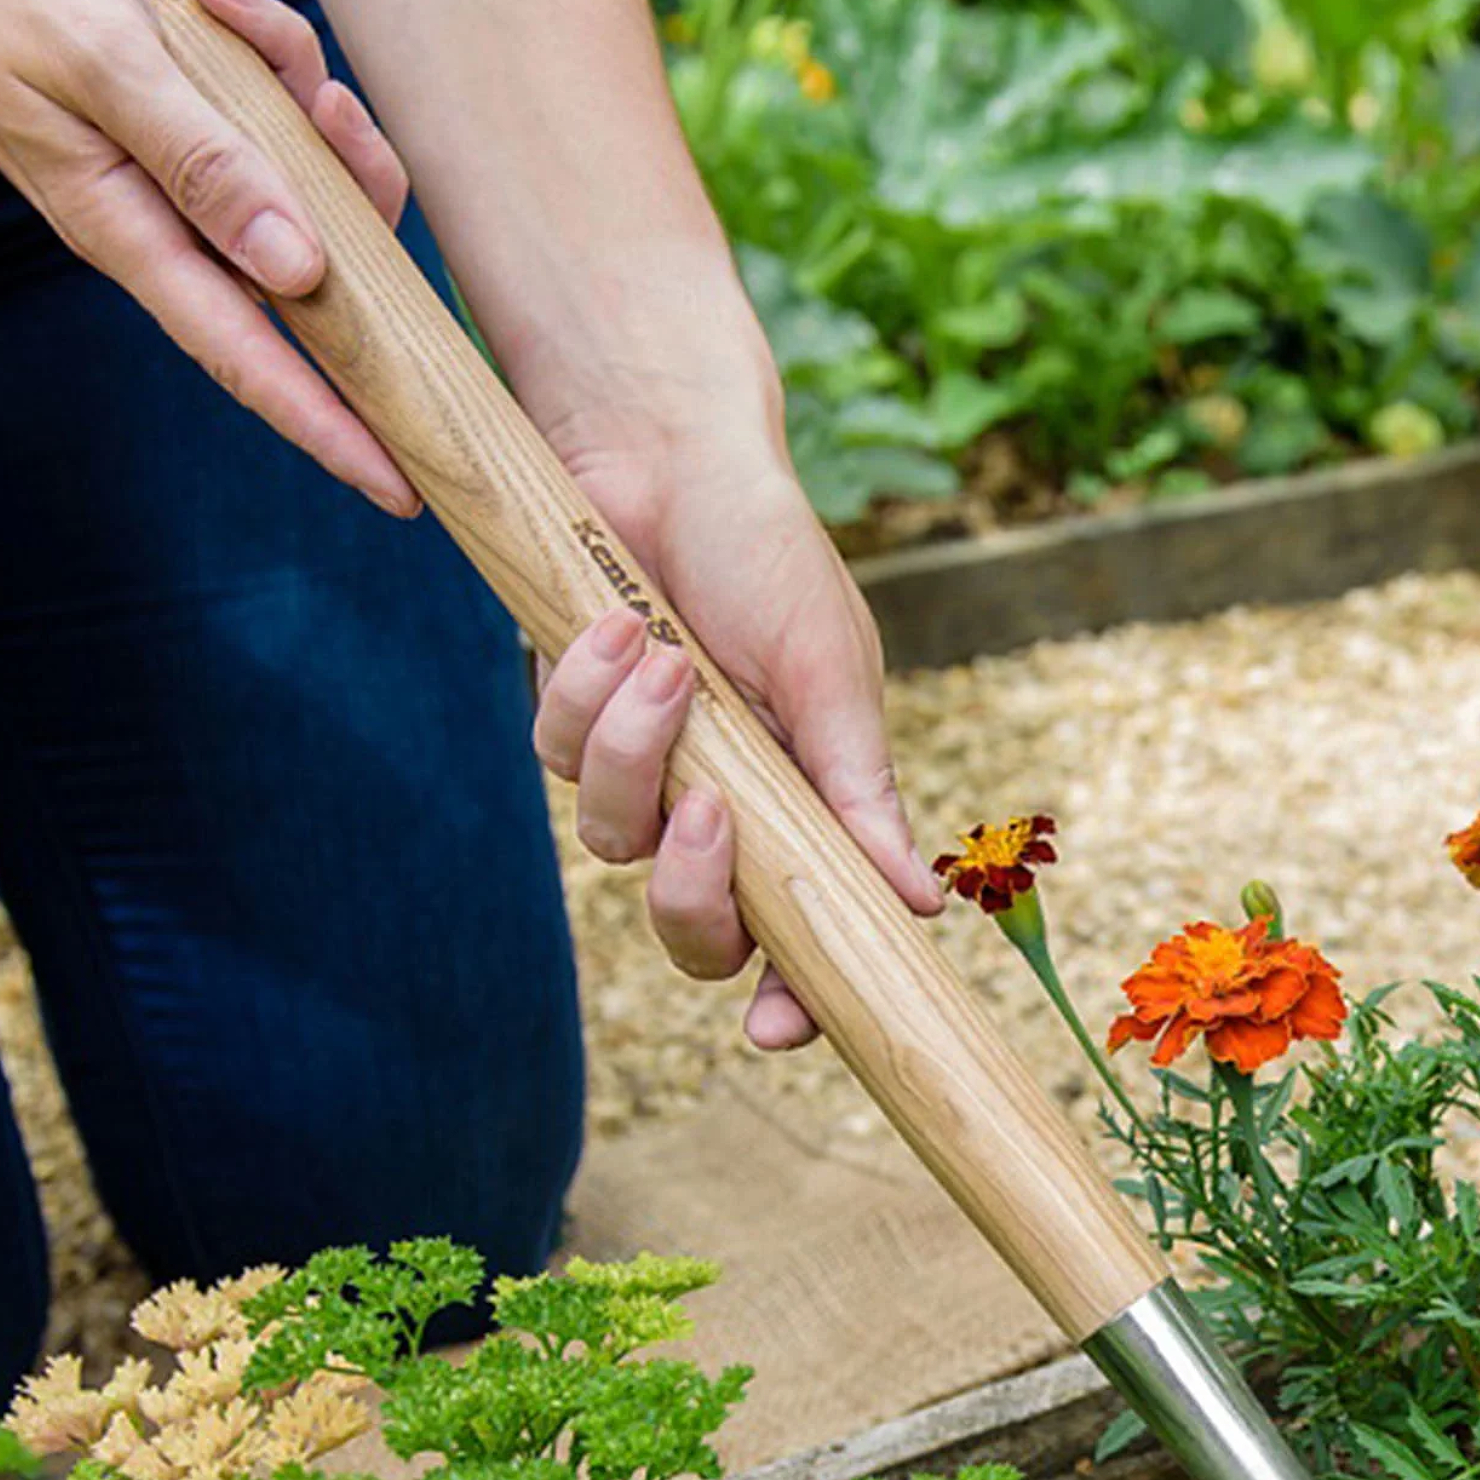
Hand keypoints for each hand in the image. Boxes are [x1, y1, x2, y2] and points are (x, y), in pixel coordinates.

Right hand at [0, 0, 417, 512]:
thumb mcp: (100, 65)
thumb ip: (199, 165)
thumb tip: (297, 274)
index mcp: (133, 232)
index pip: (251, 361)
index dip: (330, 431)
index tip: (402, 489)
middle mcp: (175, 218)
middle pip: (319, 260)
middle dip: (350, 188)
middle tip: (330, 106)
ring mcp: (195, 174)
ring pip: (313, 168)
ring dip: (289, 81)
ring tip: (218, 6)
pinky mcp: (207, 121)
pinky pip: (282, 100)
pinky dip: (262, 43)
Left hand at [532, 419, 939, 1050]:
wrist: (668, 452)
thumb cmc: (771, 561)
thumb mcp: (833, 679)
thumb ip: (863, 795)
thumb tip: (922, 905)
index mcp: (802, 817)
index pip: (796, 943)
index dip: (787, 1000)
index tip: (774, 1027)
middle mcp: (723, 813)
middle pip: (692, 931)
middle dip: (690, 891)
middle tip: (711, 813)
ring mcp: (643, 775)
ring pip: (612, 841)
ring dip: (633, 753)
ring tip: (663, 656)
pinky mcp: (568, 722)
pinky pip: (557, 754)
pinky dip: (586, 691)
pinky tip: (617, 623)